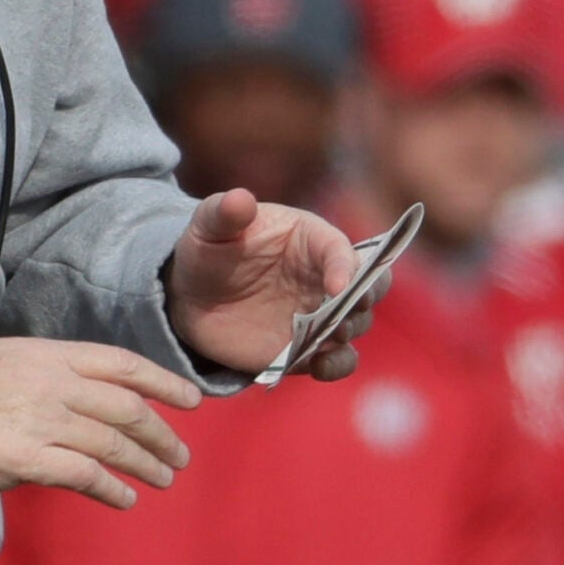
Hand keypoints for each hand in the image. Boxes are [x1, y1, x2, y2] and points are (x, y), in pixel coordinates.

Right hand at [0, 340, 199, 509]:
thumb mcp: (1, 359)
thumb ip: (42, 374)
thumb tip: (71, 399)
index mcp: (47, 354)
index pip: (121, 364)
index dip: (162, 382)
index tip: (190, 399)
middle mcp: (52, 383)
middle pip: (127, 407)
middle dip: (162, 433)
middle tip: (182, 454)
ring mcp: (41, 421)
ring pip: (113, 443)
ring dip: (147, 464)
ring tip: (164, 479)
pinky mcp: (25, 460)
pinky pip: (84, 476)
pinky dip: (112, 490)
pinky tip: (125, 499)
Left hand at [165, 189, 364, 380]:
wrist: (194, 298)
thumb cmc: (209, 250)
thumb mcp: (209, 226)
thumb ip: (226, 213)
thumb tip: (240, 199)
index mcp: (310, 239)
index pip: (339, 248)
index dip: (344, 264)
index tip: (338, 284)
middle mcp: (325, 277)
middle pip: (369, 284)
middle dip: (367, 295)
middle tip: (351, 307)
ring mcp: (321, 315)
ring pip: (357, 323)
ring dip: (348, 330)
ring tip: (328, 336)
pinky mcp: (310, 348)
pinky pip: (338, 360)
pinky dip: (337, 365)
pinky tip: (318, 365)